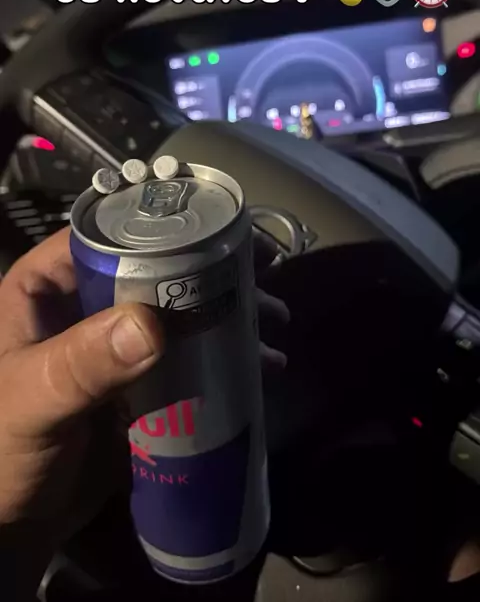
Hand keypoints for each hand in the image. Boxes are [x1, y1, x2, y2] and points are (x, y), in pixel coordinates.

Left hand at [0, 227, 287, 594]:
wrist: (14, 525)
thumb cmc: (3, 452)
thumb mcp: (34, 401)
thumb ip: (82, 365)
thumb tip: (152, 326)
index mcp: (46, 287)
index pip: (105, 238)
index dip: (160, 230)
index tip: (220, 235)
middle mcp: (83, 306)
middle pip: (154, 272)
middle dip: (211, 275)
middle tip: (262, 281)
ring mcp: (114, 346)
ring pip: (176, 314)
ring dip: (225, 316)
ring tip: (273, 324)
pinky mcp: (138, 384)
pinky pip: (185, 360)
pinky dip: (222, 361)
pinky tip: (260, 368)